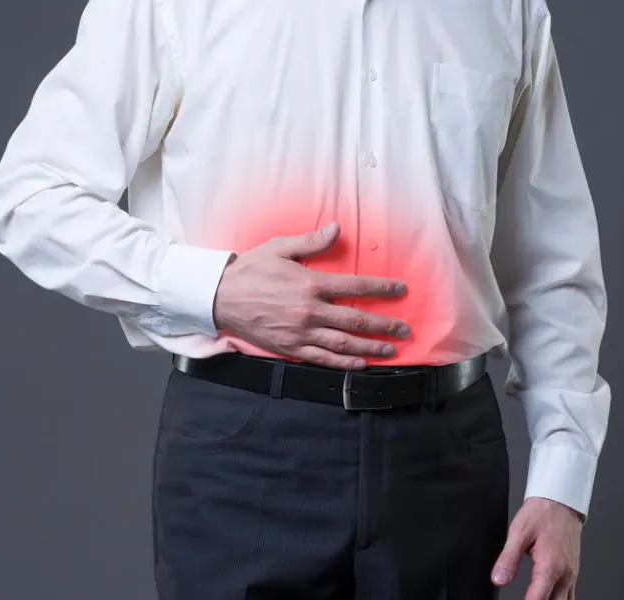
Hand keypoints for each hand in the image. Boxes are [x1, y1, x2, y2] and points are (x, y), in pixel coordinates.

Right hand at [212, 222, 410, 369]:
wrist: (220, 297)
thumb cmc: (250, 270)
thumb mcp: (280, 248)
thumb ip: (312, 241)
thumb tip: (337, 228)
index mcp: (310, 283)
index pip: (356, 287)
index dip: (382, 289)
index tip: (400, 290)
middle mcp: (310, 311)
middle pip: (356, 320)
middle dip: (384, 325)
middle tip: (404, 329)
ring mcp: (301, 333)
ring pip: (344, 344)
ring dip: (371, 348)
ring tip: (391, 350)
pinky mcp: (291, 348)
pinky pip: (322, 359)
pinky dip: (343, 364)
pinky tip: (360, 365)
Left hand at [491, 498, 583, 599]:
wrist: (561, 503)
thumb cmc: (542, 514)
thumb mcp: (519, 532)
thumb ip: (508, 558)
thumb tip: (499, 579)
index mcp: (550, 567)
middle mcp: (564, 575)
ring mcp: (571, 575)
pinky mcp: (572, 573)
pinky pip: (569, 595)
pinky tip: (547, 598)